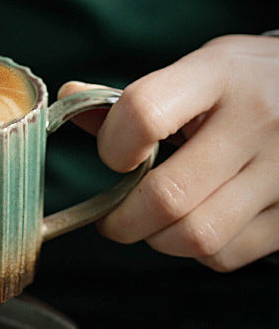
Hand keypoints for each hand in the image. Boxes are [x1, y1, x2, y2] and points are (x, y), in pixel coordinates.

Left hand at [59, 34, 278, 270]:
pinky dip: (197, 251)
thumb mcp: (195, 74)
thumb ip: (132, 97)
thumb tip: (69, 96)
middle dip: (122, 220)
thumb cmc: (241, 88)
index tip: (115, 158)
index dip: (114, 147)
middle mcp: (258, 119)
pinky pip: (226, 254)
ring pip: (196, 235)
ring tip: (153, 223)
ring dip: (158, 240)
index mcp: (219, 74)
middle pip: (166, 196)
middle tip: (112, 219)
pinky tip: (197, 224)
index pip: (143, 113)